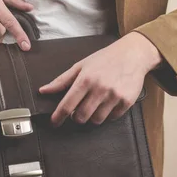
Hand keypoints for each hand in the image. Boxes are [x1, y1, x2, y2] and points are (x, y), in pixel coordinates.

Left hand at [39, 31, 162, 126]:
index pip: (67, 104)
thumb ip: (62, 80)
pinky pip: (112, 118)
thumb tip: (43, 90)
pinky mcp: (127, 101)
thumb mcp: (81, 65)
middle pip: (81, 117)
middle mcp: (100, 88)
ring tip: (95, 105)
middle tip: (79, 110)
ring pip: (97, 120)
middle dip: (77, 117)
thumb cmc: (105, 58)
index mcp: (85, 79)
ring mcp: (114, 96)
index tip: (54, 123)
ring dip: (93, 116)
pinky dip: (108, 114)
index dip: (58, 117)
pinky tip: (108, 102)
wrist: (133, 54)